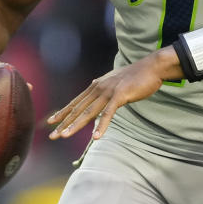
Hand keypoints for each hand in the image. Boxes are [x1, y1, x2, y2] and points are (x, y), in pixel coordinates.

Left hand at [47, 53, 166, 140]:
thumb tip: (97, 94)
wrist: (152, 67)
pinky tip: (96, 136)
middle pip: (78, 108)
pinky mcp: (120, 95)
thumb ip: (105, 90)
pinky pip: (109, 113)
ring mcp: (109, 91)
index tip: (51, 122)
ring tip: (65, 135)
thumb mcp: (115, 83)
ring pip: (89, 111)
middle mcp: (99, 88)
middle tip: (52, 135)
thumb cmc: (136, 76)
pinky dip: (102, 125)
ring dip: (76, 125)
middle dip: (64, 122)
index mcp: (97, 85)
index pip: (76, 101)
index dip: (63, 112)